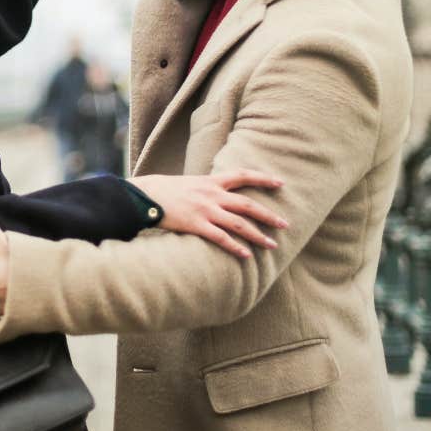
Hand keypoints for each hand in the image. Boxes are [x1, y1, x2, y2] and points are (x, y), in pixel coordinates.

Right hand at [129, 170, 287, 258]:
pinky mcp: (197, 225)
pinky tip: (246, 255)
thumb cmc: (164, 191)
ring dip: (258, 235)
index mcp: (211, 182)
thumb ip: (206, 188)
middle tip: (284, 224)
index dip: (263, 178)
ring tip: (272, 245)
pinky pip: (221, 238)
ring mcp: (205, 210)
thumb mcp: (189, 183)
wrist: (145, 196)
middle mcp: (212, 194)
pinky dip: (236, 247)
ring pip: (239, 223)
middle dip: (268, 215)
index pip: (243, 175)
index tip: (280, 183)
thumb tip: (218, 194)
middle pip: (248, 204)